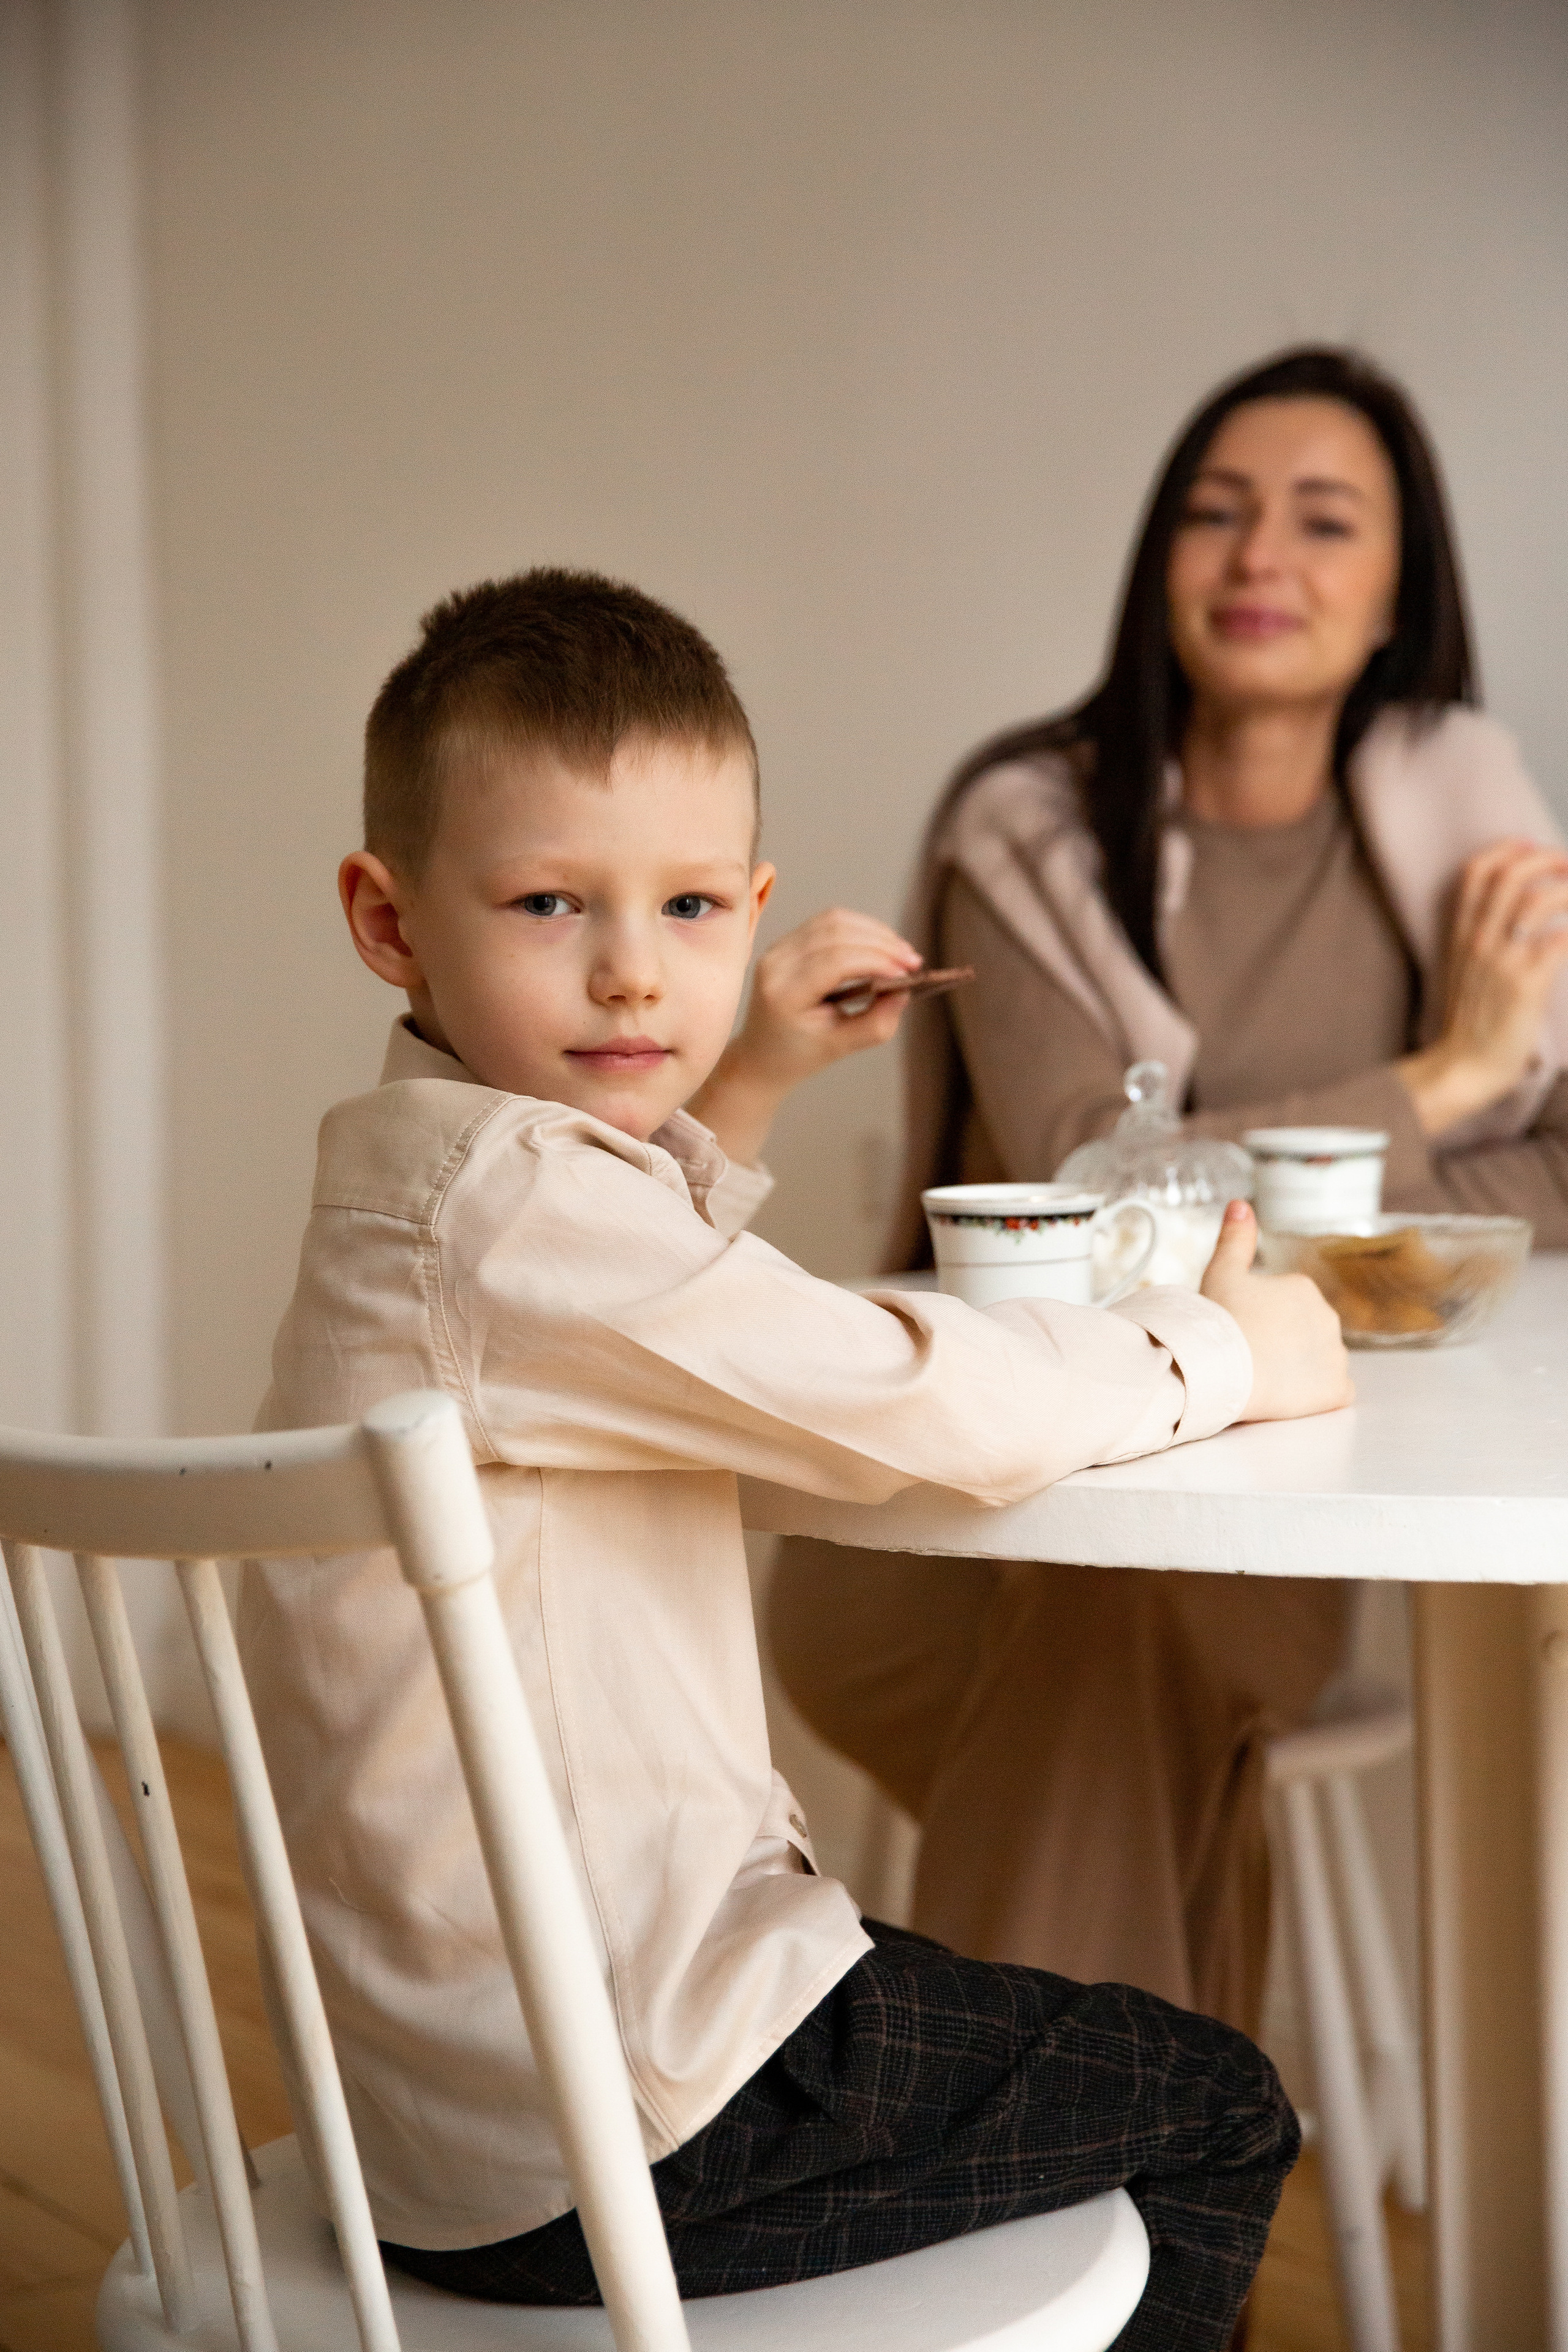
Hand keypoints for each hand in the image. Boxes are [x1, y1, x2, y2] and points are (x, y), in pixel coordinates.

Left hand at [687, 909, 920, 1164]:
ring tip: (901, 952)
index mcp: (784, 994)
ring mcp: (776, 949)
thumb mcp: (841, 1047)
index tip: (908, 972)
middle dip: (881, 942)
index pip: (835, 961)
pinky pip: (825, 923)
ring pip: (832, 920)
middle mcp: (775, 964)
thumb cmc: (799, 1056)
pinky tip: (879, 946)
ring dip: (873, 931)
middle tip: (913, 961)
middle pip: (835, 931)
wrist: (760, 1058)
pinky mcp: (784, 944)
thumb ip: (876, 1023)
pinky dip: (858, 930)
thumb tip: (904, 991)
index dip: (876, 960)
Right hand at [1199, 1200, 1352, 1422]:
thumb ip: (1235, 1238)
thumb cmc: (1218, 1321)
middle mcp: (1329, 1317)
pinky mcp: (1336, 1389)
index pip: (1286, 1307)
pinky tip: (1291, 1396)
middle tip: (1249, 1354)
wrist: (1222, 1368)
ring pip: (1320, 1361)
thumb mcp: (1221, 1272)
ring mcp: (1335, 1355)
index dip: (1260, 1320)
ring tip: (1265, 1377)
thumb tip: (1241, 1204)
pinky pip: (1334, 1391)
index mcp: (1303, 1288)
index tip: (1240, 1330)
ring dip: (1300, 1369)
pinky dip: (1317, 1394)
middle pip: (1305, 1333)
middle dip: (1282, 1343)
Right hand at [1399, 838, 1567, 1135]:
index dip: (1508, 850)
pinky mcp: (1525, 984)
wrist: (1463, 1065)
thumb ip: (1483, 937)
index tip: (1532, 845)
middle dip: (1547, 860)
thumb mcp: (1466, 970)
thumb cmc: (1471, 1020)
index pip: (1476, 872)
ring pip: (1536, 902)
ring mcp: (1500, 961)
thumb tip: (1518, 912)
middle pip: (1510, 876)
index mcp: (1461, 934)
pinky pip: (1559, 941)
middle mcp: (1478, 941)